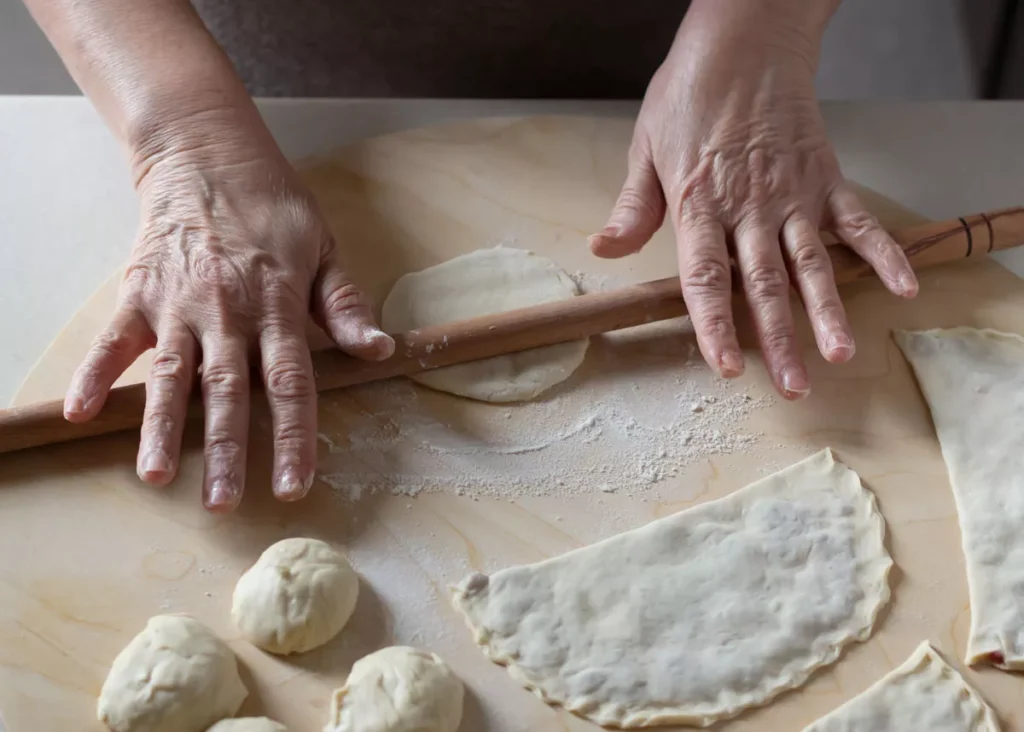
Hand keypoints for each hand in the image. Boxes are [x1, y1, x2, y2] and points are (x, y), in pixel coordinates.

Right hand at [63, 117, 393, 510]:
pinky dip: (93, 374)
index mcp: (278, 305)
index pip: (290, 383)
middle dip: (225, 450)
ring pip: (169, 375)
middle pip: (227, 391)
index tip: (292, 483)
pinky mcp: (138, 292)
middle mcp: (228, 311)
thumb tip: (380, 349)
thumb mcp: (325, 248)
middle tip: (221, 504)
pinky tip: (80, 413)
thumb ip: (346, 305)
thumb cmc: (273, 204)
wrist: (207, 153)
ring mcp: (178, 303)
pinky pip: (112, 340)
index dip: (293, 436)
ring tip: (156, 476)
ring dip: (159, 428)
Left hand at [590, 6, 917, 398]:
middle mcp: (750, 208)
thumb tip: (602, 249)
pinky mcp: (826, 177)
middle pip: (764, 285)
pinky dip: (882, 252)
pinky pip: (858, 221)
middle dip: (778, 340)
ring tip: (840, 353)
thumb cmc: (691, 93)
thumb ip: (633, 207)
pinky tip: (901, 287)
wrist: (745, 40)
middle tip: (793, 386)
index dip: (715, 325)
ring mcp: (793, 195)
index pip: (706, 278)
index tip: (725, 365)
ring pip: (812, 263)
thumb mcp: (646, 147)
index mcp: (700, 205)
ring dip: (828, 311)